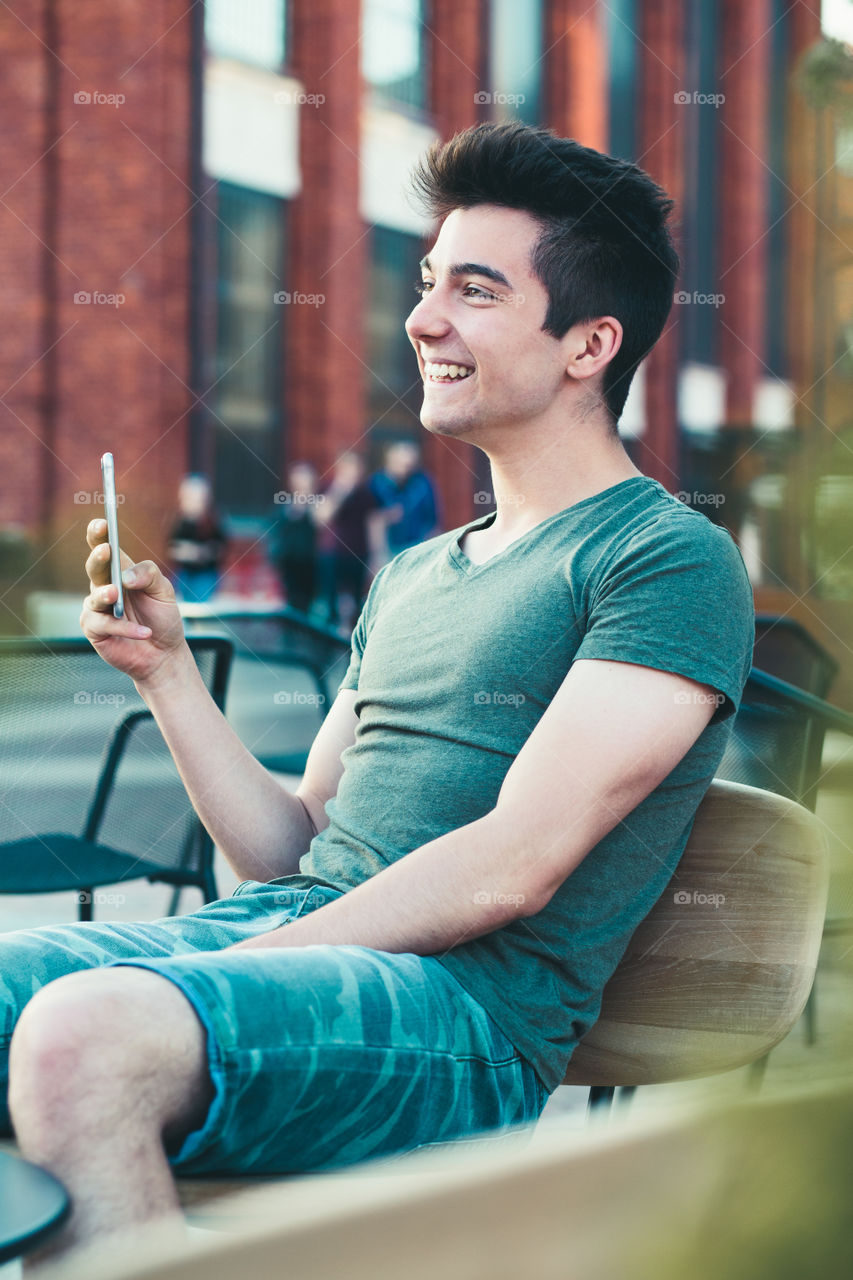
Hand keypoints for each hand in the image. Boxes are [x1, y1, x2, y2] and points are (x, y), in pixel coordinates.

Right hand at [80, 519, 187, 685]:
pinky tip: (143, 633)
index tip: (101, 524)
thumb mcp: (165, 592)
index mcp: (120, 571)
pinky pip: (104, 625)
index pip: (105, 547)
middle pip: (95, 567)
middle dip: (98, 557)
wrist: (164, 654)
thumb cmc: (163, 619)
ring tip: (116, 594)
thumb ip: (149, 575)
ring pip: (95, 597)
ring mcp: (97, 608)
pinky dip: (125, 628)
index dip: (99, 534)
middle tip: (105, 551)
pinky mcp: (95, 630)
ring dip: (105, 594)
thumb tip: (126, 576)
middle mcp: (105, 586)